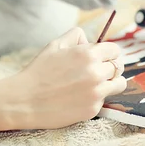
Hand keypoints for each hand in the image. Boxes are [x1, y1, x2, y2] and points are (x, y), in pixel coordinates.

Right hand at [0, 27, 125, 133]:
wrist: (25, 100)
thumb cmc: (39, 71)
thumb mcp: (55, 45)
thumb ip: (75, 36)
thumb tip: (90, 40)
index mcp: (88, 54)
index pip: (115, 50)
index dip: (109, 52)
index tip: (103, 57)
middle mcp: (96, 73)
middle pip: (118, 67)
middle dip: (109, 67)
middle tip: (97, 71)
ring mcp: (96, 92)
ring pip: (119, 84)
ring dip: (110, 82)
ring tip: (95, 83)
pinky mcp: (93, 109)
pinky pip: (104, 100)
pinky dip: (96, 97)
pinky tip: (79, 97)